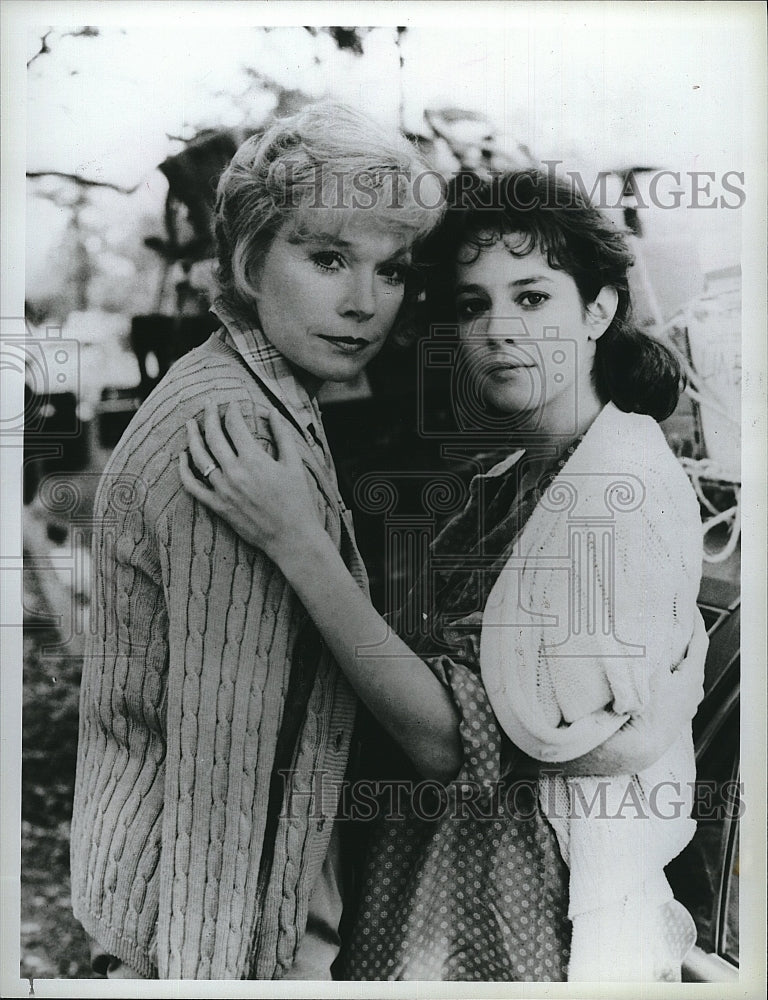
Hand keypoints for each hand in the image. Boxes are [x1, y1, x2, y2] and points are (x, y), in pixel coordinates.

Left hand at [179, 401, 322, 563]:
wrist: (292, 537)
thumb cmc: (298, 500)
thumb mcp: (294, 464)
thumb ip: (282, 434)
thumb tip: (273, 410)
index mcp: (254, 460)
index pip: (235, 426)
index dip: (232, 411)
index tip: (233, 403)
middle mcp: (234, 472)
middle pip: (214, 436)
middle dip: (210, 416)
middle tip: (209, 403)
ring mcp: (223, 490)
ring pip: (199, 457)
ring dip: (193, 437)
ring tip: (190, 423)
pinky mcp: (217, 506)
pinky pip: (193, 486)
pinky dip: (184, 470)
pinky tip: (182, 457)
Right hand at [561, 610, 708, 775]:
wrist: (633, 748)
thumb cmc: (642, 710)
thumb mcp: (646, 671)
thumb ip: (650, 647)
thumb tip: (644, 624)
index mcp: (692, 677)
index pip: (699, 641)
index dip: (695, 621)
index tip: (689, 605)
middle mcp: (694, 691)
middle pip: (691, 656)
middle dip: (681, 638)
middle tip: (667, 620)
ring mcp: (685, 704)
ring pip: (682, 672)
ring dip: (672, 657)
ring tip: (656, 643)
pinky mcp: (673, 713)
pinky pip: (673, 685)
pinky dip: (666, 673)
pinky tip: (650, 670)